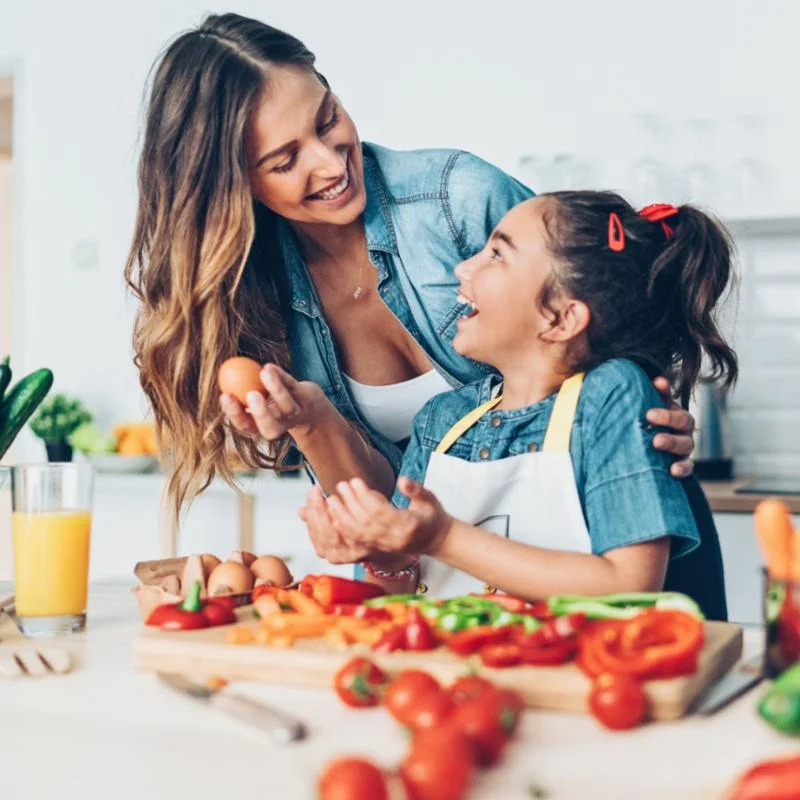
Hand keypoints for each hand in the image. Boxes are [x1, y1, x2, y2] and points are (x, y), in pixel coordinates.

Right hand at [220, 363, 329, 441]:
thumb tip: (220, 374)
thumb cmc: (273, 402)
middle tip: (250, 394)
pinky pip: (294, 387)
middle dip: (261, 412)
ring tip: (263, 372)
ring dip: (276, 388)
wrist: (309, 406)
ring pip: (287, 405)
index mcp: (261, 427)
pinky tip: (269, 367)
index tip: (225, 396)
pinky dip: (282, 376)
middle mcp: (279, 425)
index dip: (235, 414)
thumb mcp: (257, 400)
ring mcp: (295, 413)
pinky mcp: (306, 398)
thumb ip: (241, 392)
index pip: (246, 426)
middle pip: (270, 426)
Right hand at [299, 485, 373, 564]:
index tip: (310, 496)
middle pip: (327, 533)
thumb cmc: (357, 531)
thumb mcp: (334, 526)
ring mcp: (358, 548)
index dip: (312, 515)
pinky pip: (364, 516)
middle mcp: (344, 556)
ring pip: (345, 525)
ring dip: (338, 504)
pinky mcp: (376, 535)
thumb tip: (301, 511)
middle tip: (315, 490)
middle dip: (319, 509)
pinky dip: (359, 497)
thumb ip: (318, 520)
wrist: (387, 540)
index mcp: (332, 554)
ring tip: (335, 487)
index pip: (316, 535)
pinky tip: (354, 484)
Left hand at [326, 477, 452, 556]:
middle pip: (365, 523)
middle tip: (340, 485)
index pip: (380, 511)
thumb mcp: (430, 498)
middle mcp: (394, 538)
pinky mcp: (379, 548)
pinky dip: (344, 530)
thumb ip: (416, 489)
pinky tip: (333, 518)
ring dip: (342, 517)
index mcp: (409, 525)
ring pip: (358, 534)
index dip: (365, 496)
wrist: (435, 540)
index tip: (355, 481)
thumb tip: (402, 481)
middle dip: (349, 504)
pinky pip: (357, 541)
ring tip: (331, 500)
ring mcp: (386, 546)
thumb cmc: (432, 516)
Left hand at [647, 376, 695, 477]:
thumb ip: (652, 396)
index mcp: (675, 413)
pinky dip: (682, 468)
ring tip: (656, 442)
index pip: (674, 400)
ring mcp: (685, 447)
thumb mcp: (649, 411)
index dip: (665, 396)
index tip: (650, 401)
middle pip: (684, 420)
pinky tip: (672, 470)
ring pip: (686, 443)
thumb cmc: (648, 428)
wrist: (648, 454)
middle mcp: (683, 429)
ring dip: (672, 442)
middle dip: (668, 418)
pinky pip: (688, 467)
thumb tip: (657, 380)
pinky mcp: (683, 465)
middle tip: (649, 417)